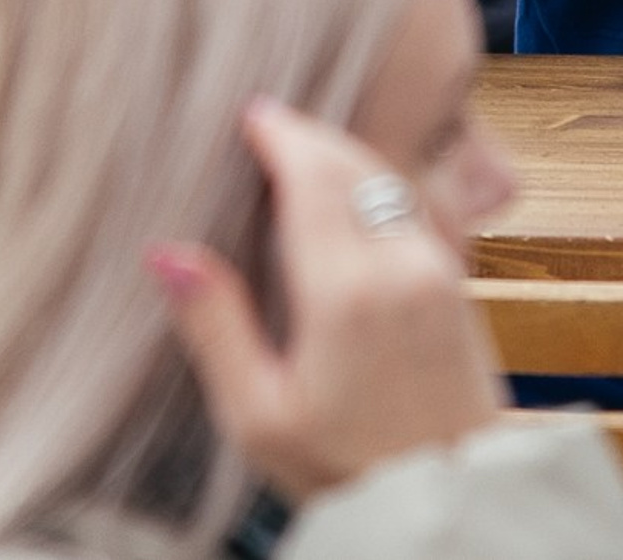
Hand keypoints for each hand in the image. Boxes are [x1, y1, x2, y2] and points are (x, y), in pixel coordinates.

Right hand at [151, 97, 503, 506]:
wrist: (453, 509)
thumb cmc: (347, 471)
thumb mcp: (259, 416)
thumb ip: (214, 327)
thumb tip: (165, 254)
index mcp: (345, 291)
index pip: (312, 172)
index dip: (278, 132)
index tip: (248, 113)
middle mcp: (400, 265)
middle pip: (350, 162)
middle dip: (307, 135)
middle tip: (265, 124)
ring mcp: (438, 271)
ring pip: (384, 178)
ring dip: (341, 154)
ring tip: (297, 152)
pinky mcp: (458, 287)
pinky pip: (409, 206)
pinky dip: (370, 184)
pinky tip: (344, 200)